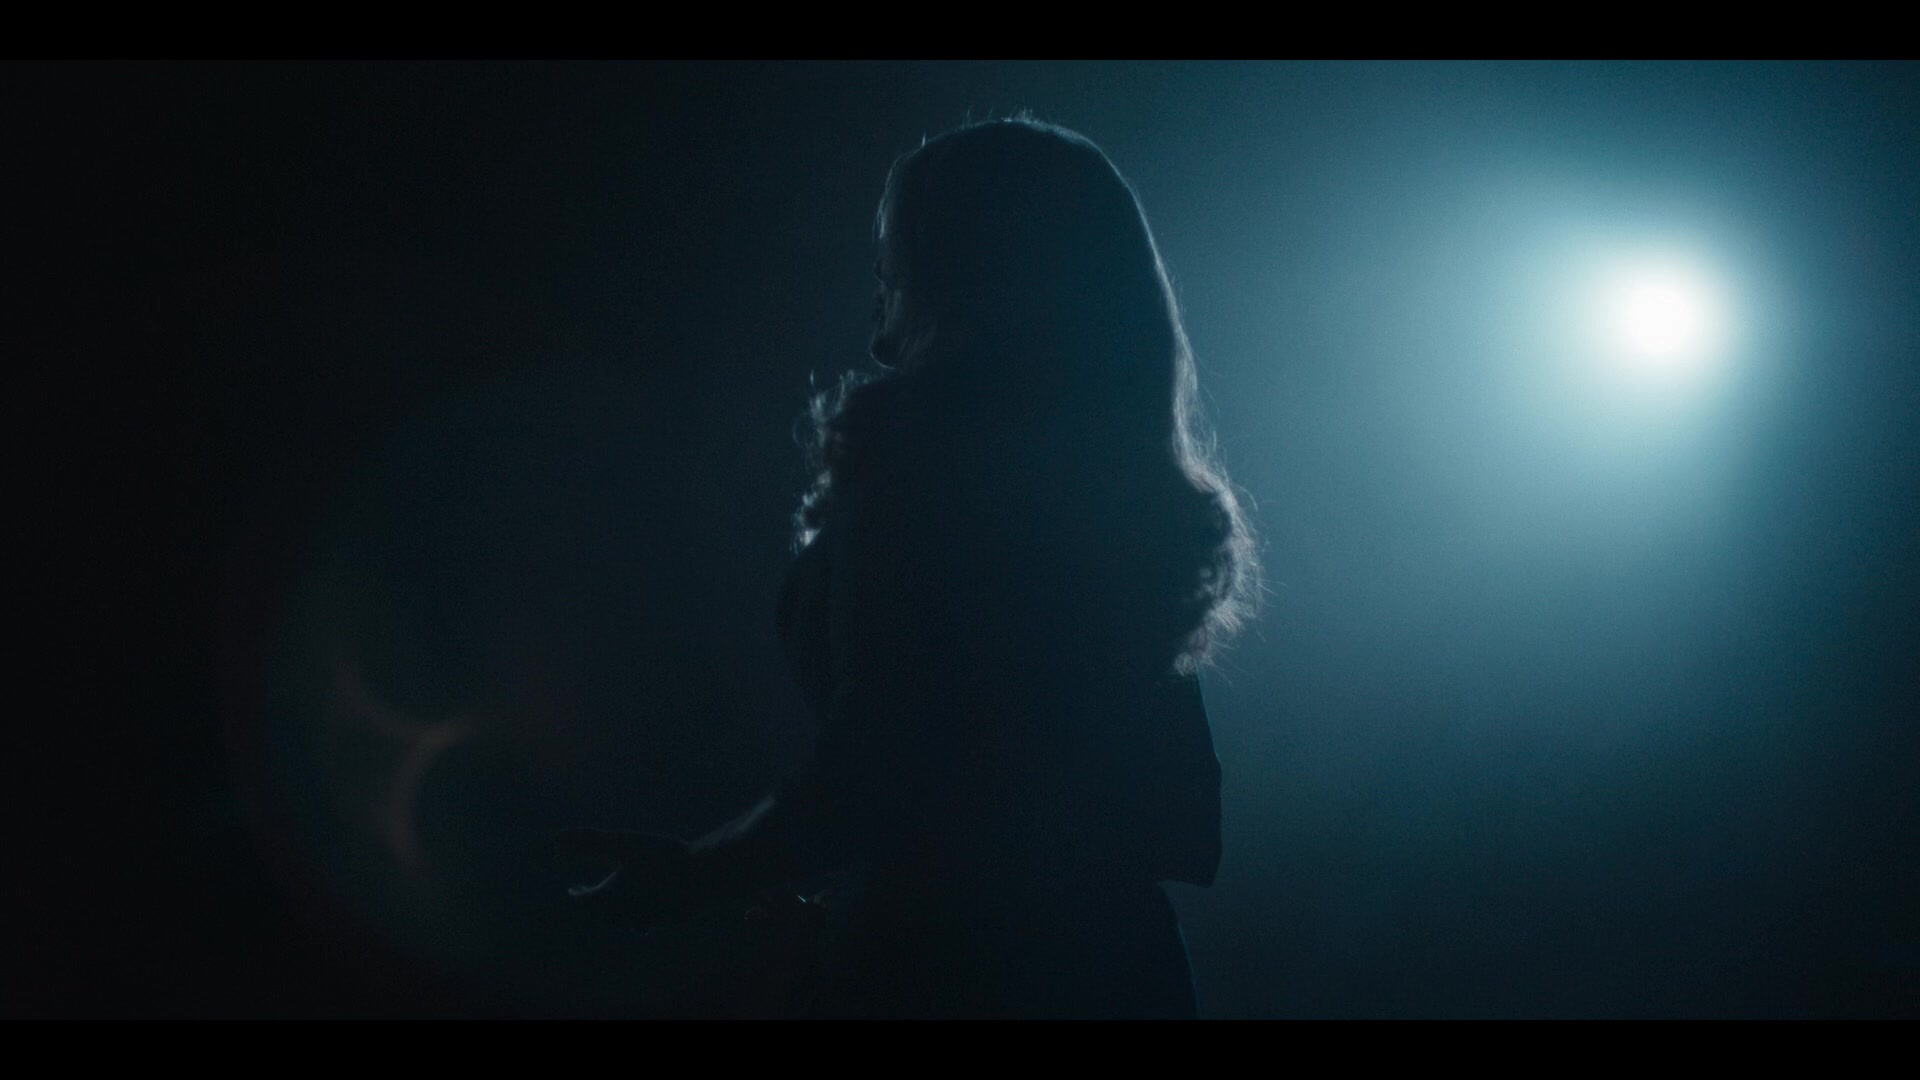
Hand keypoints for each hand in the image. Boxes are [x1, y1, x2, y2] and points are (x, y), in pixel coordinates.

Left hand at [554, 828, 708, 929]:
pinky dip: (642, 917)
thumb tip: (556, 837)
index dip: (577, 895)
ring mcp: (649, 920)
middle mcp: (625, 915)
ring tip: (617, 906)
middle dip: (595, 906)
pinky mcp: (670, 920)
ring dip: (617, 915)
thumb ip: (588, 840)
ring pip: (625, 923)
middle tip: (592, 894)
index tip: (574, 889)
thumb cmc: (658, 857)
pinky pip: (650, 923)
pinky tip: (648, 910)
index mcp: (610, 899)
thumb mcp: (621, 843)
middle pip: (602, 916)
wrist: (702, 875)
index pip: (584, 903)